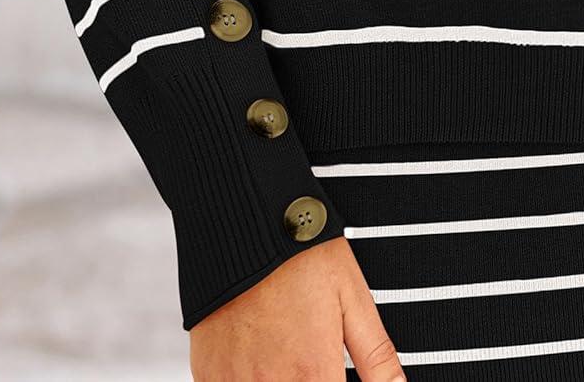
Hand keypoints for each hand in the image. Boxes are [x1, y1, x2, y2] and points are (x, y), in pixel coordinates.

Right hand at [188, 235, 406, 381]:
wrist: (246, 217)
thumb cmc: (302, 253)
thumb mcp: (352, 297)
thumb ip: (376, 358)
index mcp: (313, 373)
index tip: (334, 374)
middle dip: (309, 381)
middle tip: (309, 356)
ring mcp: (233, 379)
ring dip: (278, 379)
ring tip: (285, 352)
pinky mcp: (206, 370)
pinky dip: (245, 379)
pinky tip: (259, 358)